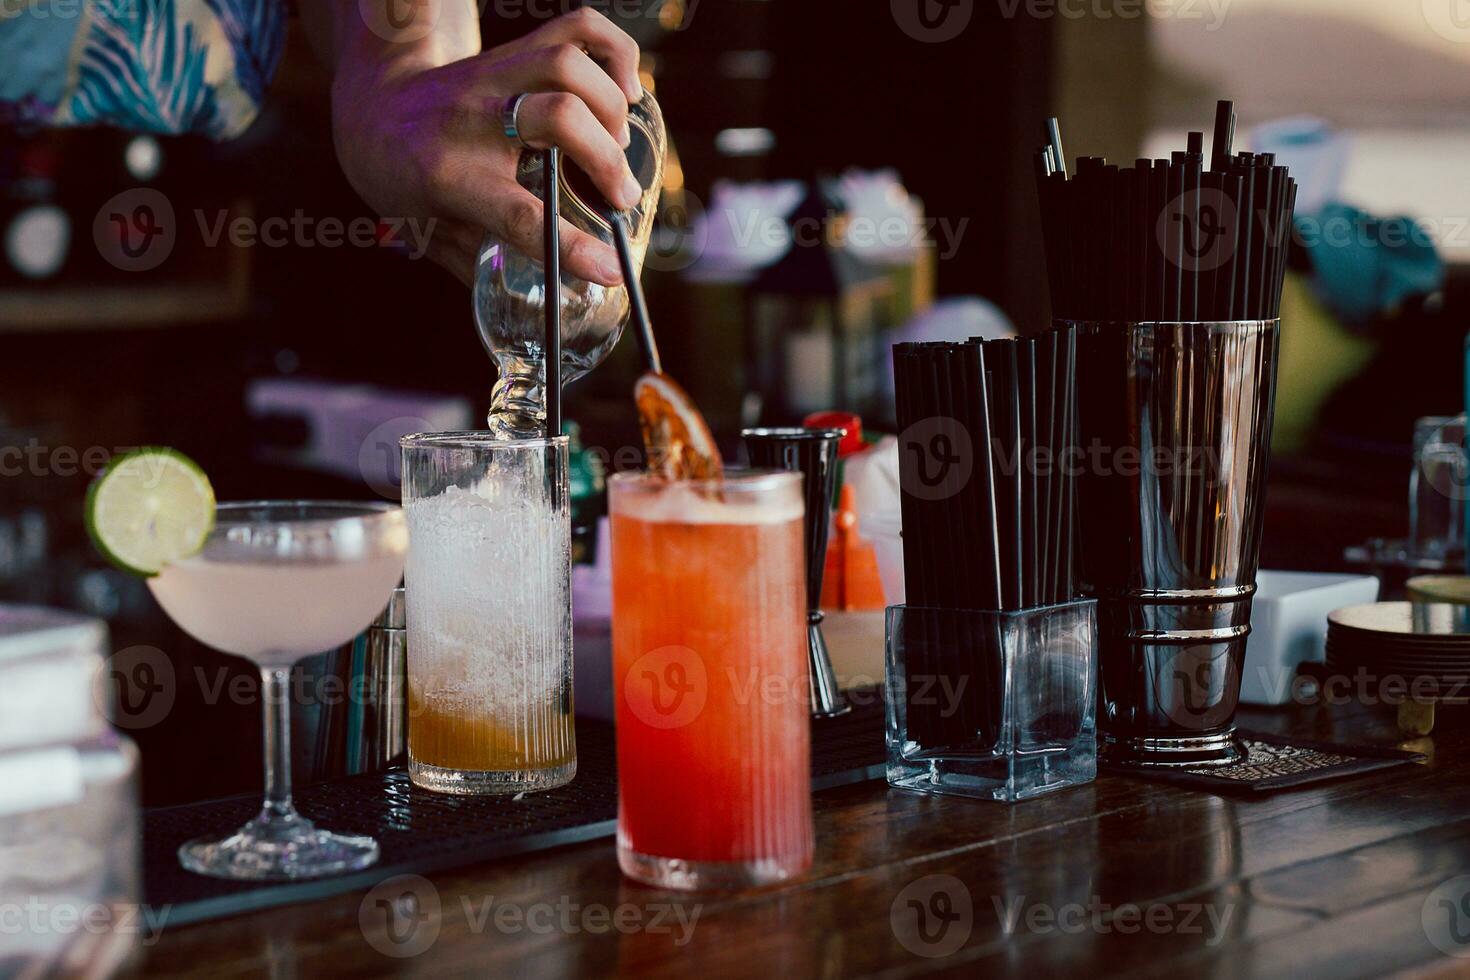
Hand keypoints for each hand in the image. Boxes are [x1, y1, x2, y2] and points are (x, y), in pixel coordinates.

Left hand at [328, 6, 641, 286]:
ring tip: (620, 144)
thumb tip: (550, 300)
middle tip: (621, 198)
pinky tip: (627, 89)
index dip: (569, 246)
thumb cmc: (403, 182)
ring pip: (567, 62)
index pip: (516, 213)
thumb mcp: (427, 232)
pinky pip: (577, 26)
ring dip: (612, 105)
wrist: (372, 107)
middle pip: (559, 115)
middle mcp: (471, 116)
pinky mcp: (514, 50)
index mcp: (445, 175)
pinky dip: (616, 51)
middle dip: (607, 159)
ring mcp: (493, 75)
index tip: (610, 270)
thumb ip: (483, 265)